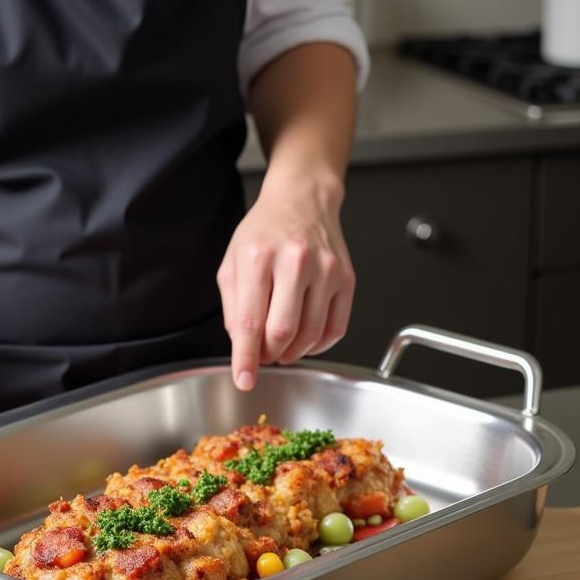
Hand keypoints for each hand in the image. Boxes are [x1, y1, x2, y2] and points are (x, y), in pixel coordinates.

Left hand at [216, 176, 354, 390]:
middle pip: (283, 332)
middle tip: (262, 354)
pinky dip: (317, 345)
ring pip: (310, 334)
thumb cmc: (265, 231)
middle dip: (269, 355)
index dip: (246, 358)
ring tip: (280, 347)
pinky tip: (304, 339)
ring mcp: (326, 270)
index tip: (244, 380)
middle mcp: (296, 262)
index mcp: (258, 258)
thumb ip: (233, 308)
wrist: (303, 200)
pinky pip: (336, 328)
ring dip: (292, 352)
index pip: (250, 322)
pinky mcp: (347, 279)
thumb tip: (242, 347)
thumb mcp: (232, 263)